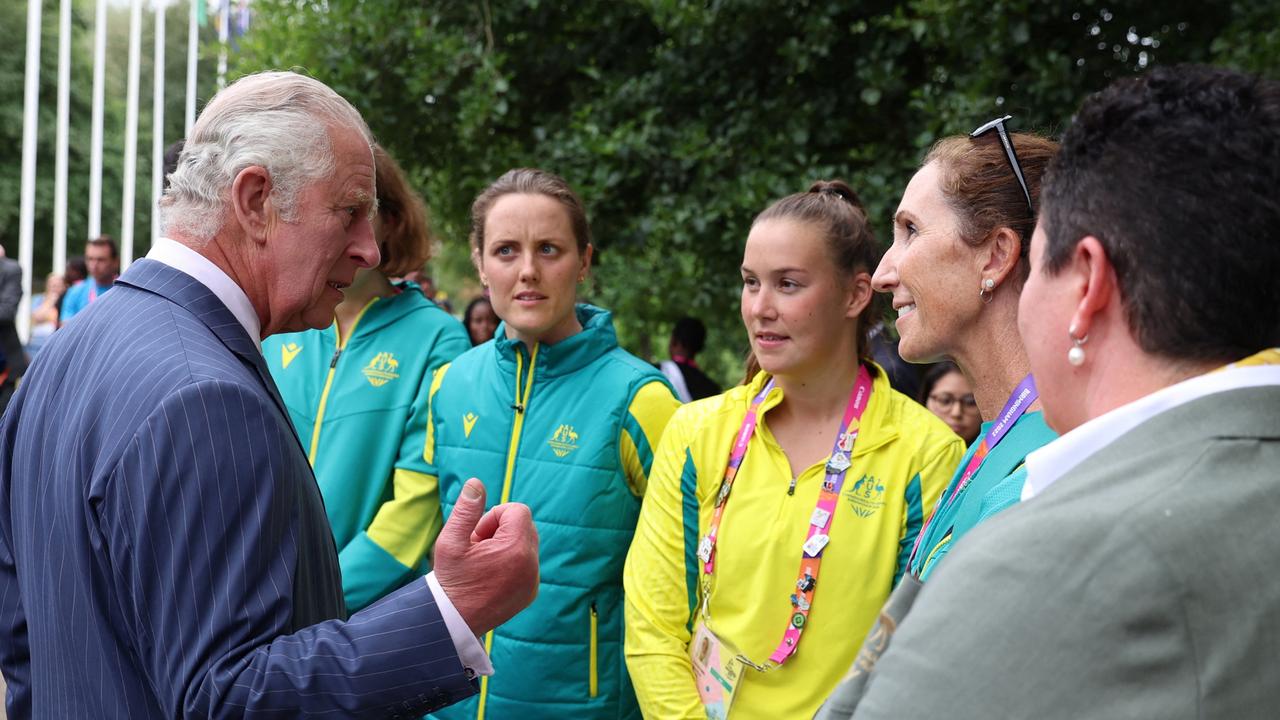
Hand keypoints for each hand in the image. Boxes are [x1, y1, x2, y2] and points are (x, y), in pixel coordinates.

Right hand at [434, 478, 538, 635]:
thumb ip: (466, 510)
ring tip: (482, 561)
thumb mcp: (451, 541)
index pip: (518, 511)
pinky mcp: (530, 592)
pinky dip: (512, 562)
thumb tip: (476, 482)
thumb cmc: (450, 579)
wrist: (451, 621)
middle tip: (478, 546)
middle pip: (525, 525)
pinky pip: (528, 563)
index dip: (494, 516)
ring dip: (506, 545)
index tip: (476, 535)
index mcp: (515, 549)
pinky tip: (490, 576)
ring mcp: (532, 581)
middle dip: (502, 529)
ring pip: (527, 544)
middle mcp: (530, 565)